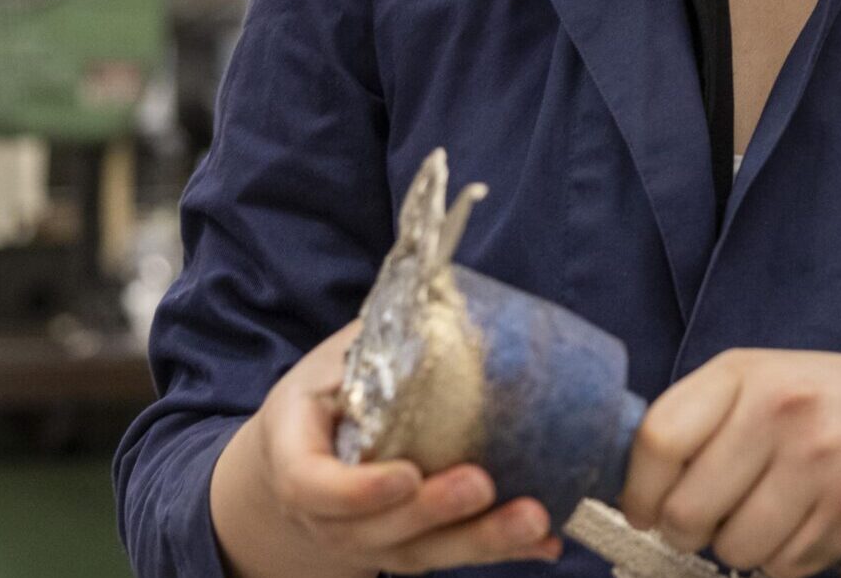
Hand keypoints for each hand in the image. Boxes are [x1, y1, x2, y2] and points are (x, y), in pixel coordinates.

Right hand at [211, 322, 565, 577]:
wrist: (299, 456)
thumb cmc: (322, 397)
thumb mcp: (331, 362)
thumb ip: (376, 344)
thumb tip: (438, 290)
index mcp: (293, 456)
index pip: (310, 486)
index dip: (357, 491)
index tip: (408, 474)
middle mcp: (325, 514)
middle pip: (375, 531)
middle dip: (434, 513)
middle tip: (482, 484)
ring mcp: (368, 541)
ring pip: (421, 553)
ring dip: (481, 541)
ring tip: (533, 520)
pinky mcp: (409, 550)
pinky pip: (454, 557)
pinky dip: (504, 552)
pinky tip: (547, 542)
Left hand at [616, 350, 840, 577]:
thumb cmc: (837, 406)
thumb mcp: (768, 386)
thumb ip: (705, 424)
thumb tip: (636, 489)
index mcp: (744, 372)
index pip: (657, 439)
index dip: (640, 491)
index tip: (644, 512)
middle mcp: (781, 408)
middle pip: (688, 510)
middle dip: (690, 533)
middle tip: (712, 523)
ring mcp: (821, 457)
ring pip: (736, 548)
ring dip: (746, 549)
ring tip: (775, 516)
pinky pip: (787, 565)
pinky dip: (790, 559)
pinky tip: (814, 523)